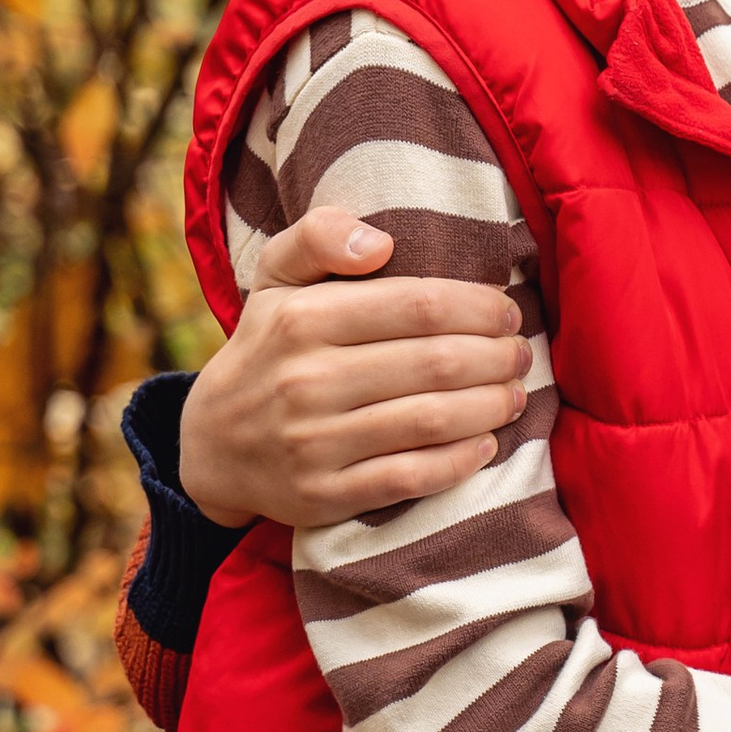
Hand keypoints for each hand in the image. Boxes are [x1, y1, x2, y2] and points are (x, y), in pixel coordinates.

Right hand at [180, 209, 530, 528]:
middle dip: (496, 357)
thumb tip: (382, 242)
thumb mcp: (275, 278)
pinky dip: (460, 461)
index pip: (419, 305)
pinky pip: (411, 479)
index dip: (478, 308)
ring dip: (490, 406)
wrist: (212, 444)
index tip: (506, 312)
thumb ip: (319, 236)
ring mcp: (315, 443)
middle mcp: (306, 381)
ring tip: (513, 394)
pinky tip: (485, 444)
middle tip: (519, 354)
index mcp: (302, 319)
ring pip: (432, 421)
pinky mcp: (325, 495)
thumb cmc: (268, 347)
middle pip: (436, 363)